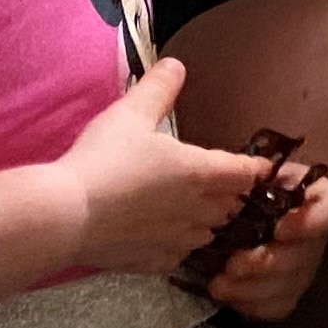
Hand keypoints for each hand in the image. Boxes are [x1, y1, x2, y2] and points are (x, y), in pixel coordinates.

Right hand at [57, 56, 271, 272]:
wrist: (67, 215)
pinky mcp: (154, 263)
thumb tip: (177, 64)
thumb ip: (159, 88)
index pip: (245, 172)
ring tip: (191, 209)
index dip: (254, 167)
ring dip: (205, 221)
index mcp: (200, 172)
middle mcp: (197, 210)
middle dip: (229, 194)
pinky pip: (178, 255)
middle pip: (230, 205)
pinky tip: (160, 235)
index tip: (260, 165)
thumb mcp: (131, 113)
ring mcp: (177, 240)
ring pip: (207, 233)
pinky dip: (176, 244)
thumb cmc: (104, 159)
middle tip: (220, 183)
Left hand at [206, 166, 327, 322]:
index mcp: (316, 197)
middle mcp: (318, 237)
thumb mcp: (249, 175)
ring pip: (288, 286)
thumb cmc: (244, 190)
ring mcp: (305, 268)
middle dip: (266, 264)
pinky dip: (251, 304)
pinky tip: (229, 295)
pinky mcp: (289, 293)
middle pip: (304, 256)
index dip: (310, 223)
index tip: (279, 229)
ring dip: (252, 289)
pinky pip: (278, 306)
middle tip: (232, 265)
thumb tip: (245, 176)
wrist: (230, 216)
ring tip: (219, 284)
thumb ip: (251, 175)